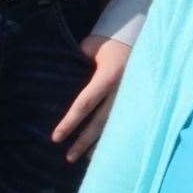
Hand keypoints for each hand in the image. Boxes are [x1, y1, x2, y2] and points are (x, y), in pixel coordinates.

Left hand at [51, 35, 129, 161]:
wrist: (136, 34)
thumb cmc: (108, 42)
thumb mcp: (90, 48)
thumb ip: (77, 64)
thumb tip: (61, 81)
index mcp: (108, 76)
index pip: (85, 103)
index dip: (70, 122)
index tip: (56, 138)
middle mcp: (121, 89)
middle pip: (100, 122)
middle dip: (84, 141)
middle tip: (69, 158)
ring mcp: (131, 95)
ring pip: (114, 124)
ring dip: (99, 142)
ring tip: (86, 159)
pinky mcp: (136, 99)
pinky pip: (123, 120)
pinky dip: (113, 134)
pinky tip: (105, 147)